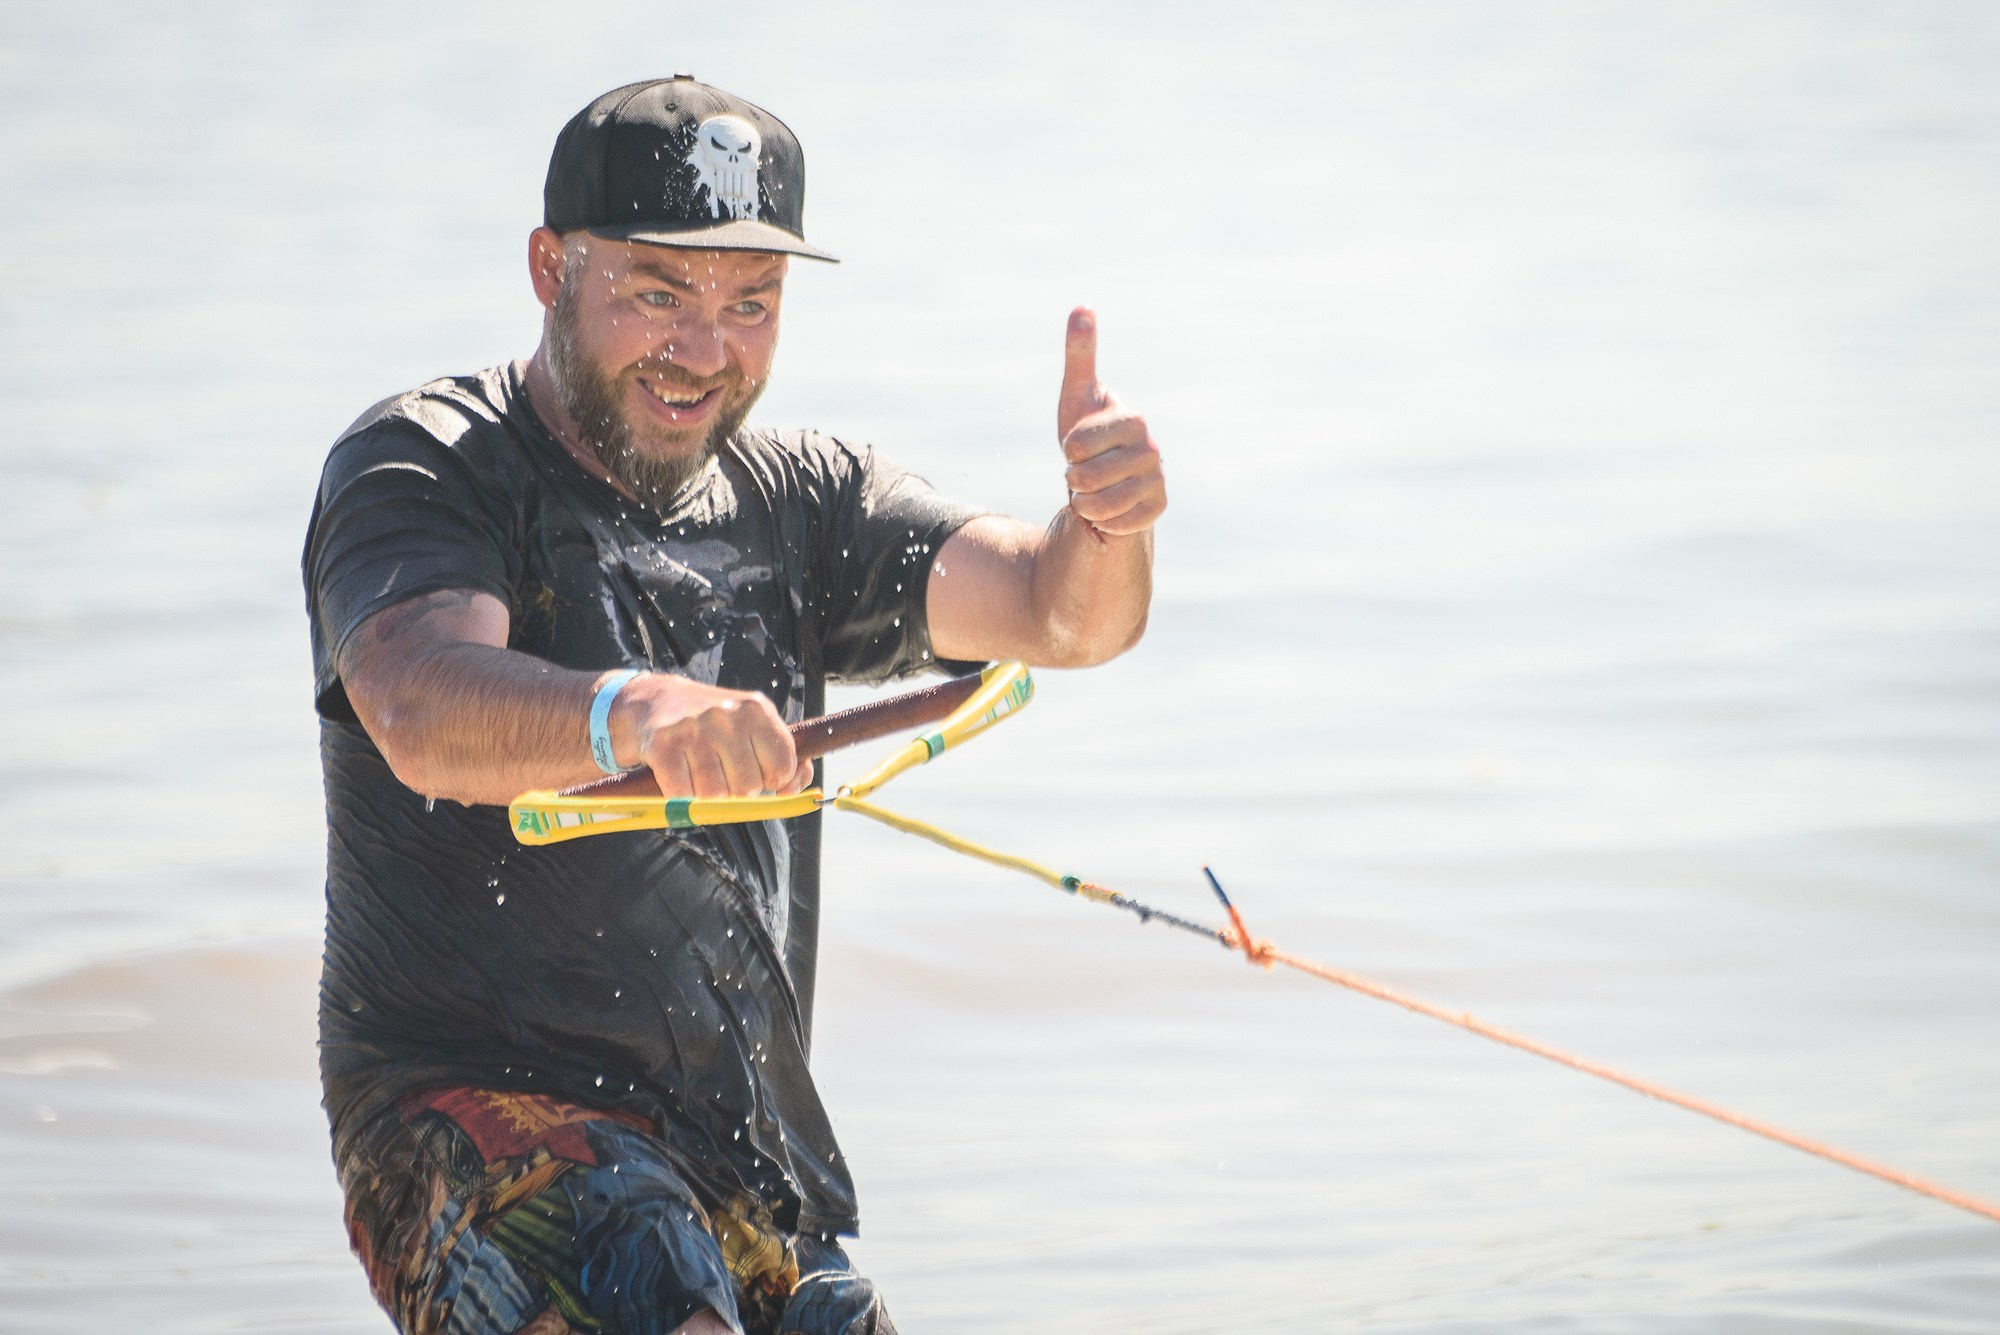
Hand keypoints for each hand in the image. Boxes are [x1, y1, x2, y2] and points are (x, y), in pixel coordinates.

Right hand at [609, 673, 811, 798]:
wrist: (655, 700)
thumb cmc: (713, 725)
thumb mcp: (753, 728)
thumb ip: (785, 757)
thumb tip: (794, 787)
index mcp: (757, 710)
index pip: (783, 766)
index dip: (772, 781)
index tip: (759, 775)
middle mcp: (727, 715)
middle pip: (748, 786)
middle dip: (736, 791)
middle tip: (722, 774)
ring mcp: (694, 728)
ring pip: (715, 795)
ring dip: (706, 796)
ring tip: (699, 774)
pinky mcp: (662, 745)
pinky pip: (682, 794)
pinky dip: (681, 796)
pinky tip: (679, 777)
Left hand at [1056, 307, 1166, 538]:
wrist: (1105, 476)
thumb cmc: (1088, 432)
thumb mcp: (1077, 395)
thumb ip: (1080, 353)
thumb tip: (1082, 306)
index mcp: (1132, 420)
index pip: (1078, 445)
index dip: (1069, 450)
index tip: (1078, 446)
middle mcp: (1151, 450)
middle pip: (1087, 478)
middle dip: (1073, 479)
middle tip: (1083, 471)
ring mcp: (1157, 480)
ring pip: (1102, 505)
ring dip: (1084, 503)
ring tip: (1090, 492)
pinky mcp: (1158, 508)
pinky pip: (1119, 525)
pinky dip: (1104, 522)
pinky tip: (1107, 510)